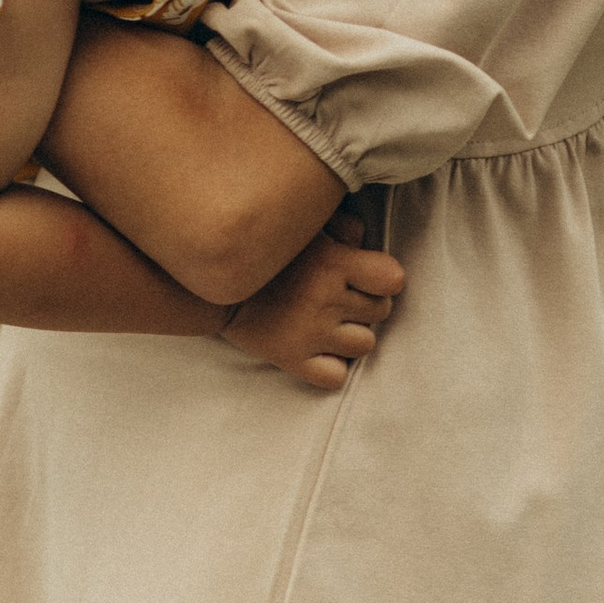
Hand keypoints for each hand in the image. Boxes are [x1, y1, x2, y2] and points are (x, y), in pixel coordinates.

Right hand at [219, 210, 405, 390]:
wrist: (210, 283)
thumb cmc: (262, 249)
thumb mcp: (302, 225)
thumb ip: (341, 225)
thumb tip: (363, 238)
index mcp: (333, 263)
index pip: (393, 280)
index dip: (384, 278)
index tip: (367, 276)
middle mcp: (326, 300)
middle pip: (382, 311)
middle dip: (367, 304)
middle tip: (342, 297)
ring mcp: (310, 334)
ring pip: (365, 345)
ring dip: (352, 335)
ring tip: (332, 323)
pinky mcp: (292, 359)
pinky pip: (335, 377)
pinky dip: (332, 367)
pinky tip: (319, 350)